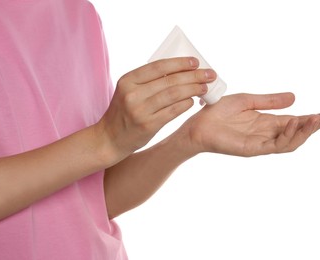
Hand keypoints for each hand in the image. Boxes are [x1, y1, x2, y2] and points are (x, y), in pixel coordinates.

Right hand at [98, 57, 216, 159]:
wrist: (110, 138)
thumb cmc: (124, 112)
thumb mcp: (128, 91)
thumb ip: (148, 81)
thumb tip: (179, 70)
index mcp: (128, 80)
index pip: (159, 66)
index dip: (179, 63)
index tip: (196, 62)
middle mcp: (132, 94)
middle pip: (170, 80)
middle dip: (193, 76)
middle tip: (209, 74)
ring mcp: (140, 110)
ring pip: (173, 95)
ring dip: (193, 89)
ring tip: (205, 87)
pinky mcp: (148, 125)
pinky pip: (172, 111)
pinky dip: (186, 104)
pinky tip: (193, 101)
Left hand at [176, 92, 319, 156]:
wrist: (197, 124)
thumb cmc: (218, 112)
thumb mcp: (248, 100)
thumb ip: (270, 101)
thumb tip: (295, 98)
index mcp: (266, 122)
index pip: (295, 122)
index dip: (313, 118)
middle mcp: (266, 133)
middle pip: (297, 132)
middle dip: (315, 125)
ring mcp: (260, 143)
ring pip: (290, 142)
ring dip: (305, 131)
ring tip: (316, 119)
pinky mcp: (251, 149)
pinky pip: (274, 146)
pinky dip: (287, 137)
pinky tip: (295, 124)